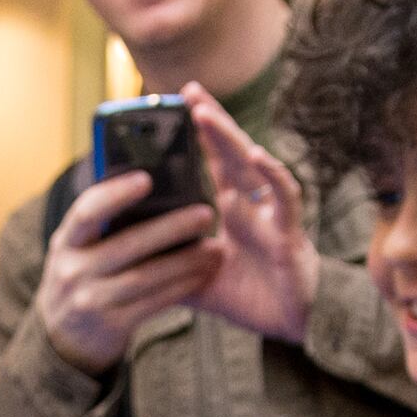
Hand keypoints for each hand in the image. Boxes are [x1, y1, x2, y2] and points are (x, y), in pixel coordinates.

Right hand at [36, 170, 224, 373]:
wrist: (65, 337)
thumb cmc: (83, 276)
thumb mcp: (79, 248)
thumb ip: (102, 222)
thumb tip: (149, 184)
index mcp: (67, 240)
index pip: (87, 211)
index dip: (115, 194)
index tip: (147, 180)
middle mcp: (73, 269)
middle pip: (128, 244)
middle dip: (171, 228)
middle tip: (206, 214)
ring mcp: (90, 300)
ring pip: (146, 277)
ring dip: (185, 262)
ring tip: (216, 249)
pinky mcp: (111, 325)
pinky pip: (153, 303)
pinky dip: (181, 287)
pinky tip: (202, 275)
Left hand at [181, 84, 319, 344]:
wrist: (290, 325)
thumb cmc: (252, 297)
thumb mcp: (197, 280)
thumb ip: (168, 267)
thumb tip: (127, 262)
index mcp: (233, 209)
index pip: (213, 162)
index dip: (199, 134)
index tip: (176, 105)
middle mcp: (252, 204)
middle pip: (230, 153)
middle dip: (211, 120)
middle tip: (188, 90)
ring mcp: (271, 213)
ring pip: (251, 166)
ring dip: (229, 138)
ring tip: (205, 114)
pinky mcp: (289, 232)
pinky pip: (284, 198)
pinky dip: (272, 175)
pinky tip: (257, 155)